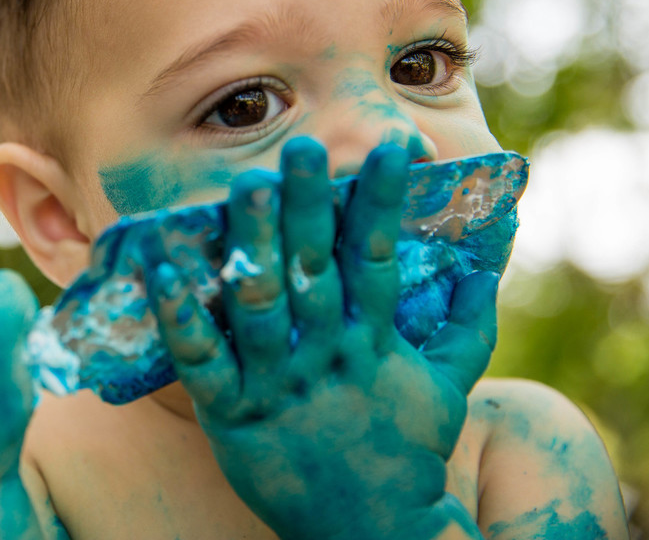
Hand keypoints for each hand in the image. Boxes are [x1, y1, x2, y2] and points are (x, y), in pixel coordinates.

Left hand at [147, 138, 497, 539]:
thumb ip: (466, 324)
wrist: (371, 533)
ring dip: (251, 245)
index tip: (391, 147)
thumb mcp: (446, 387)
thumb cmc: (403, 449)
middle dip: (309, 207)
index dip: (384, 203)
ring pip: (259, 305)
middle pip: (314, 270)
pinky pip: (201, 359)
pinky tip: (161, 266)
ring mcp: (278, 385)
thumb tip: (488, 266)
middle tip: (301, 148)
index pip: (378, 259)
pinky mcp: (232, 415)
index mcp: (374, 342)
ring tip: (245, 188)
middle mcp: (326, 356)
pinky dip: (181, 313)